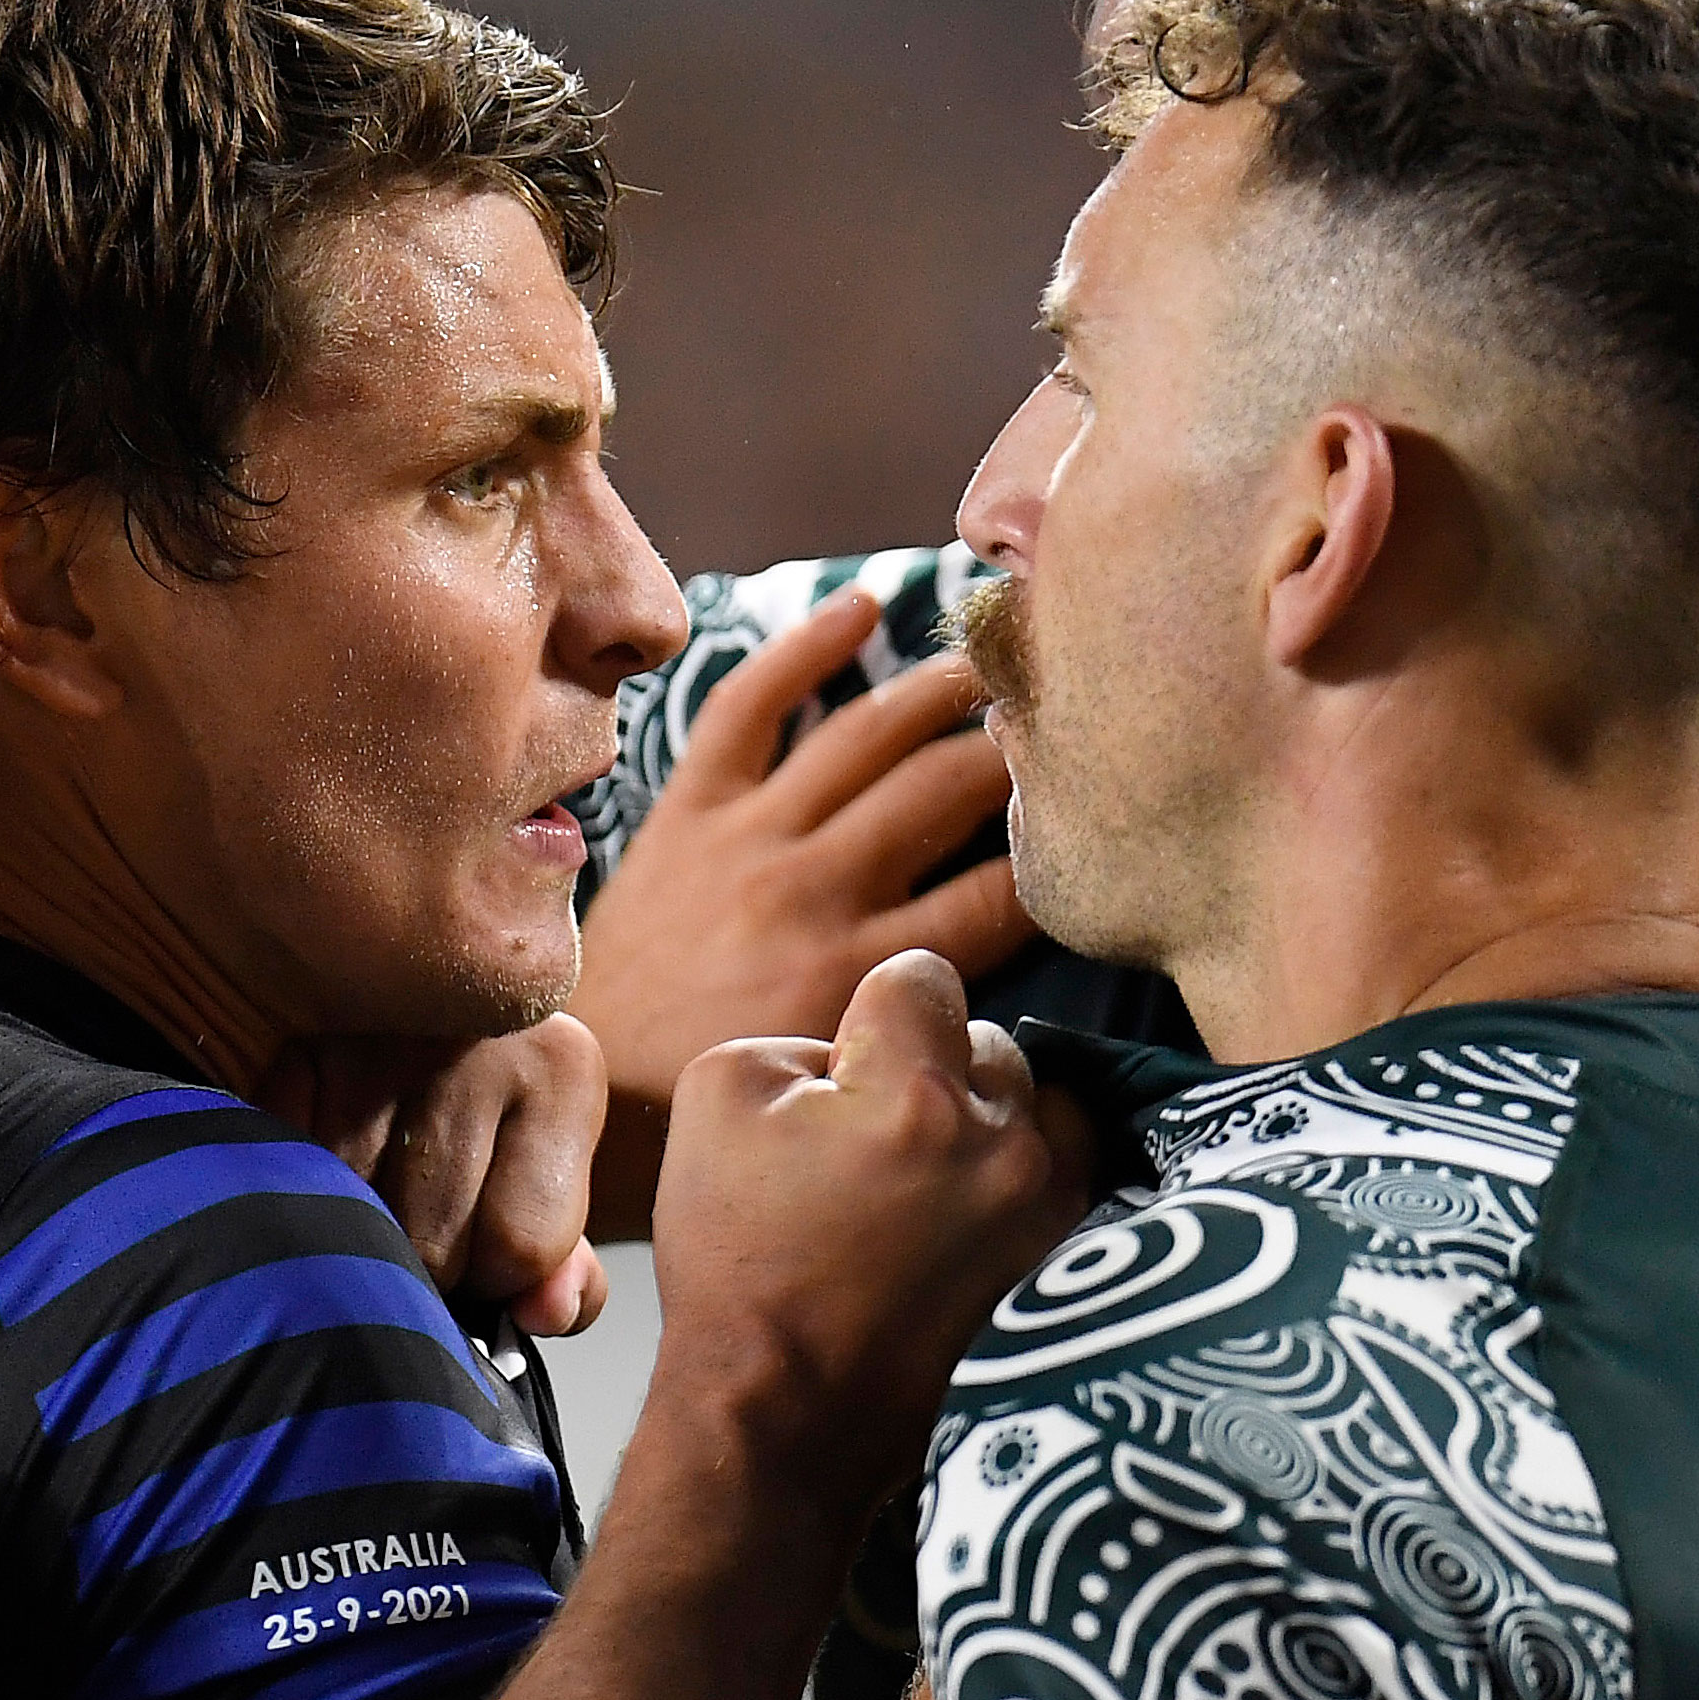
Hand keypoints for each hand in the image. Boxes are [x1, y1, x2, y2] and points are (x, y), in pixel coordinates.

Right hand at [256, 1015, 609, 1336]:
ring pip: (351, 1221)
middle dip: (426, 1264)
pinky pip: (290, 1173)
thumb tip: (544, 1313)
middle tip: (426, 1222)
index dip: (501, 1276)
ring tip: (375, 1197)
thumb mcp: (550, 1173)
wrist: (429, 968)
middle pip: (431, 1246)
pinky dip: (301, 1188)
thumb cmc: (496, 1103)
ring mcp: (376, 1040)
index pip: (520, 1250)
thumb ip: (562, 1268)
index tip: (489, 1245)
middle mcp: (472, 1042)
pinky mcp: (297, 1046)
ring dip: (357, 1232)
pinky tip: (323, 1166)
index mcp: (561, 1069)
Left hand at [574, 588, 1031, 1233]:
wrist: (595, 1093)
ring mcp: (748, 840)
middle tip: (1069, 711)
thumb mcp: (844, 1073)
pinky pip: (748, 705)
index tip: (1103, 810)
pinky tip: (863, 604)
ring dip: (942, 688)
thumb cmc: (725, 1095)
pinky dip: (805, 645)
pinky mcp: (687, 810)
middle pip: (946, 790)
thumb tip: (1007, 967)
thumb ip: (919, 1013)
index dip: (1060, 848)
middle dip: (1017, 748)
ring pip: (867, 734)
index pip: (1001, 893)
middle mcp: (814, 892)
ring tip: (1000, 662)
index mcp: (862, 973)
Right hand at [652, 951, 1085, 1440]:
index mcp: (912, 1090)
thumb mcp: (718, 1099)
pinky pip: (1071, 1174)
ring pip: (1044, 1104)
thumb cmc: (741, 1261)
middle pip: (991, 1040)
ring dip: (995, 1122)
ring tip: (933, 1179)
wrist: (790, 1406)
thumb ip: (798, 1037)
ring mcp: (1048, 1203)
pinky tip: (972, 1214)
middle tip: (878, 1141)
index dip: (874, 1012)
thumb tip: (859, 1053)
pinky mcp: (1069, 1260)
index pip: (923, 977)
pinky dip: (1027, 1177)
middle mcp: (1001, 1139)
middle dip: (936, 1070)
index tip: (851, 1069)